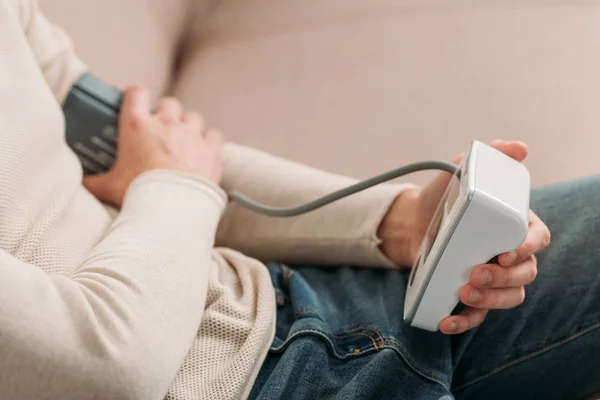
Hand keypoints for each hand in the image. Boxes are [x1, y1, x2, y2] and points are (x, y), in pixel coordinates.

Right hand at [83, 86, 223, 206]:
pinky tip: (205, 151)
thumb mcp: (108, 188)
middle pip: (170, 103)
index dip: (135, 94)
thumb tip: (78, 183)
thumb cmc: (138, 195)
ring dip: (189, 127)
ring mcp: (192, 135)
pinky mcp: (211, 150)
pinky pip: (214, 134)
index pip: (136, 92)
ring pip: (194, 117)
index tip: (135, 101)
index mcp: (137, 126)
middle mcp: (167, 124)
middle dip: (167, 113)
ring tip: (185, 143)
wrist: (170, 210)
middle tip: (162, 130)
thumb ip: (92, 182)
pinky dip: (210, 141)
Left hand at [378, 140, 550, 333]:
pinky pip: (478, 314)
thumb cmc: (440, 197)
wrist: (409, 222)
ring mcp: (492, 275)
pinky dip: (465, 321)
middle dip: (505, 278)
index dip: (527, 248)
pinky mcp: (471, 293)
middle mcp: (509, 253)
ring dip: (492, 300)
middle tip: (476, 273)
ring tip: (464, 293)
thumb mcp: (457, 172)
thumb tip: (519, 148)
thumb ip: (485, 157)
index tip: (506, 252)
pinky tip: (447, 321)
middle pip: (527, 274)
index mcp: (514, 224)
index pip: (538, 238)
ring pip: (511, 297)